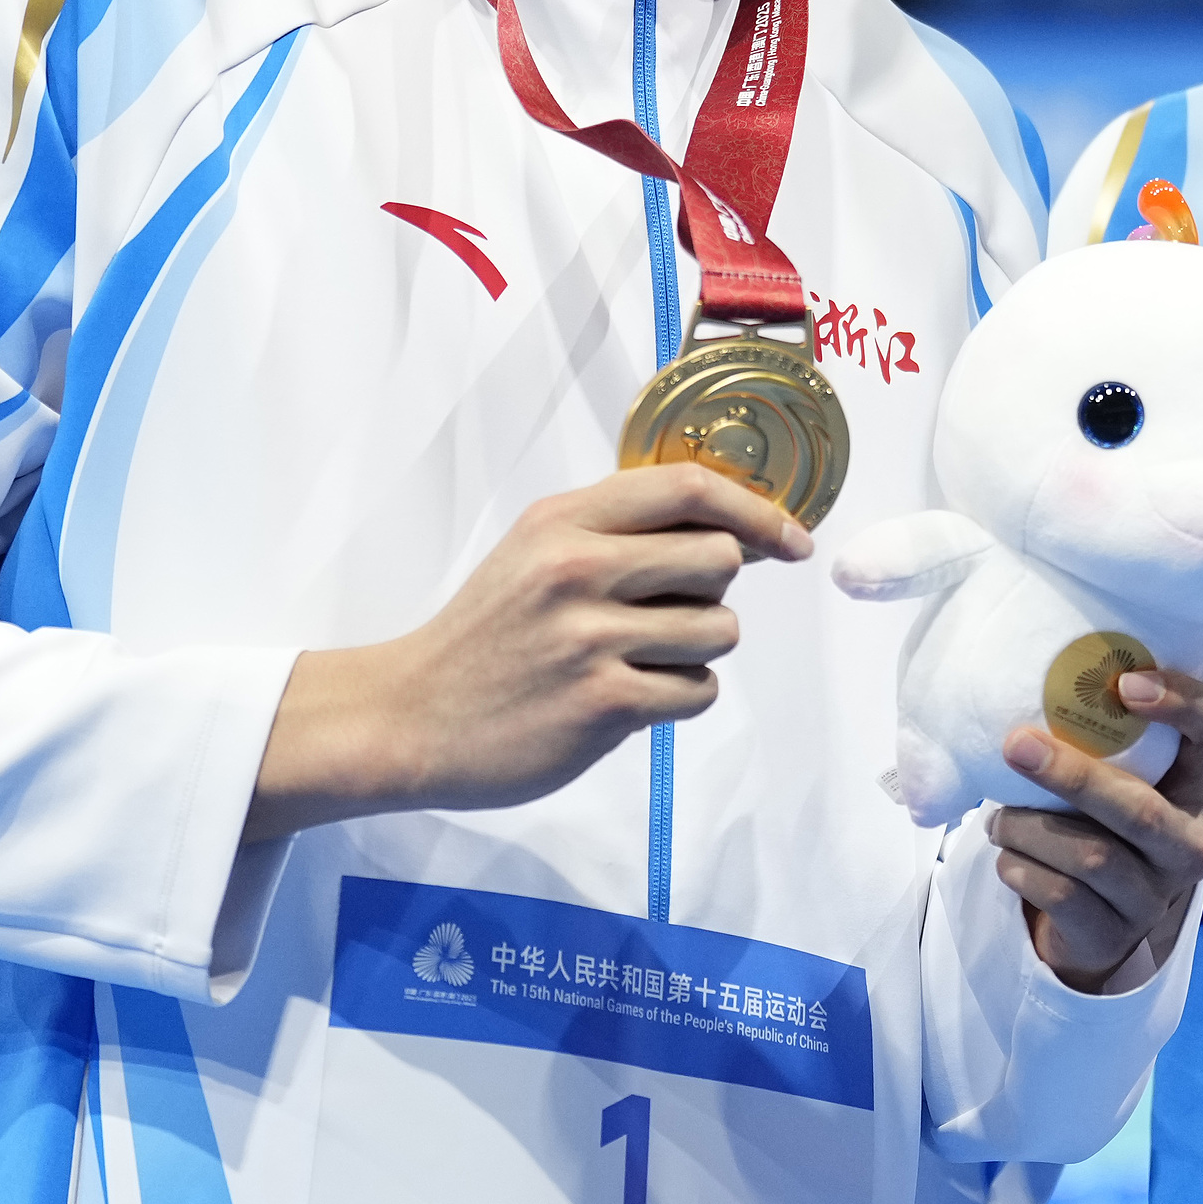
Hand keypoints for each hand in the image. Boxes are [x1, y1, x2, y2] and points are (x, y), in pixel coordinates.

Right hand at [244, 464, 808, 841]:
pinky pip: (698, 691)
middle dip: (714, 590)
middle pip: (720, 559)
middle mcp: (578, 568)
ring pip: (719, 630)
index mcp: (564, 520)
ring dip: (696, 650)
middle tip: (667, 613)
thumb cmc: (486, 636)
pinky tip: (629, 696)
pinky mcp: (604, 704)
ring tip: (638, 659)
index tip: (791, 538)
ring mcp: (591, 637)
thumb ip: (618, 530)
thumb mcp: (536, 552)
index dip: (756, 508)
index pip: (688, 486)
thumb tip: (732, 524)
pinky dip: (680, 697)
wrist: (411, 717)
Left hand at [982, 667, 1202, 993]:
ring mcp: (1157, 895)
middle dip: (1072, 775)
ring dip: (1028, 829)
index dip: (1182, 702)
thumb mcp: (1119, 783)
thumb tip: (1028, 694)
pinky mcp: (1115, 935)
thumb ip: (1101, 745)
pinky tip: (1008, 858)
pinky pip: (1061, 895)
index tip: (1124, 684)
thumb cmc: (1100, 827)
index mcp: (1198, 787)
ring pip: (1091, 856)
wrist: (1095, 928)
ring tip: (999, 820)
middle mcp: (1191, 843)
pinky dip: (1020, 869)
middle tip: (1015, 746)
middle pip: (1139, 808)